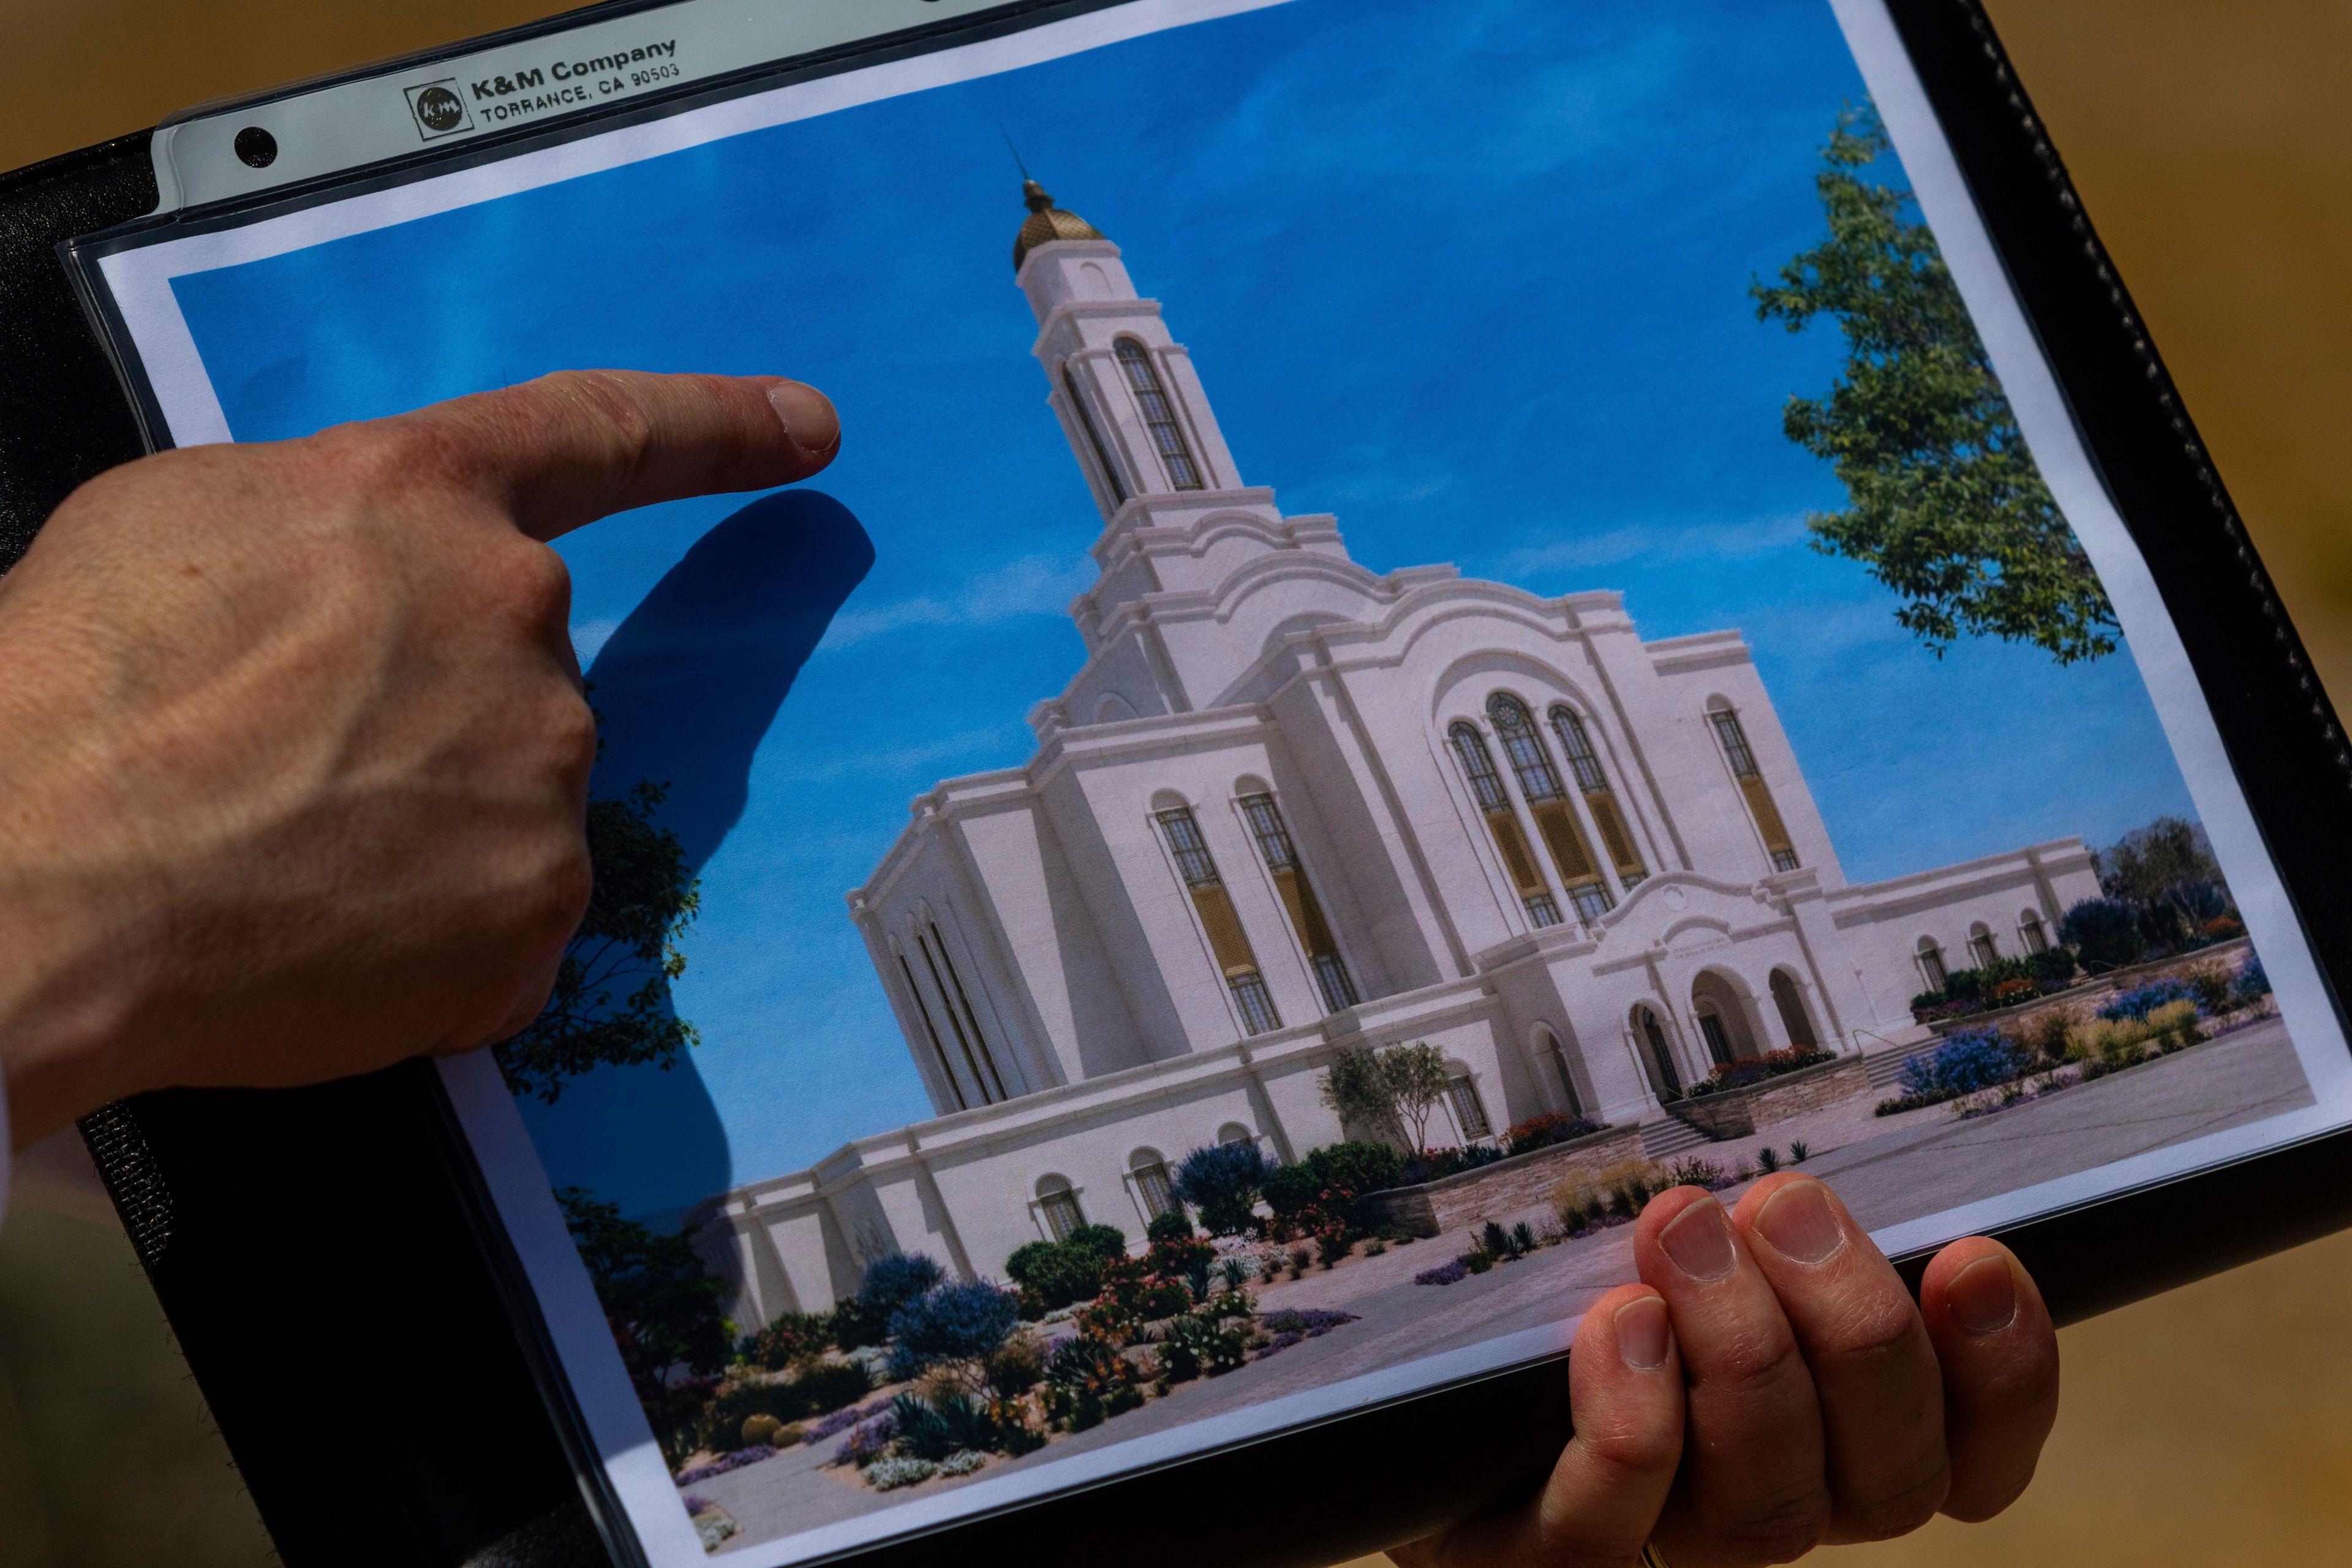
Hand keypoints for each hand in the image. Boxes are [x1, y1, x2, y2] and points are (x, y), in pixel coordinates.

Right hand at [0, 370, 839, 1146]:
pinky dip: (430, 934)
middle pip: (516, 668)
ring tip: (280, 855)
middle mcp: (514, 622)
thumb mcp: (173, 527)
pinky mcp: (537, 912)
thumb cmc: (63, 700)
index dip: (713, 425)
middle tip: (283, 768)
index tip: (803, 426)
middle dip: (421, 716)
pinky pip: (504, 918)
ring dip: (422, 827)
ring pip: (509, 797)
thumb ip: (318, 527)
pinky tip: (327, 935)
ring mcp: (541, 773)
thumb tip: (356, 578)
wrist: (26, 891)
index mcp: (420, 500)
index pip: (603, 434)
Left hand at [1391, 1177, 2059, 1566]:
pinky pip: (1605, 1537)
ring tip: (1682, 1232)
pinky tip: (1617, 1325)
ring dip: (1743, 1356)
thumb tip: (1814, 1135)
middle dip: (1855, 1331)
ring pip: (1766, 1510)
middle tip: (1784, 1204)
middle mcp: (1763, 1504)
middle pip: (1882, 1479)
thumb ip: (1758, 1208)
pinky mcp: (1531, 1559)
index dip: (2003, 1376)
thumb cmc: (1556, 1274)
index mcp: (1825, 1437)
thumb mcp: (1670, 1226)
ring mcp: (1656, 1546)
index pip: (1967, 1454)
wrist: (1390, 1382)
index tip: (1974, 1254)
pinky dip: (1630, 1423)